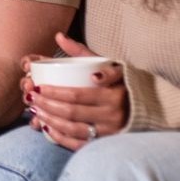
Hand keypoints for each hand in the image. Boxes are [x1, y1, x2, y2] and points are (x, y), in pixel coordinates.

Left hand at [24, 33, 126, 150]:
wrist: (148, 108)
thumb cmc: (121, 83)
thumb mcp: (107, 64)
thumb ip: (82, 52)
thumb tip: (59, 36)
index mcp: (114, 93)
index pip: (76, 95)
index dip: (54, 93)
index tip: (38, 87)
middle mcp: (113, 115)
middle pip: (71, 112)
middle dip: (46, 106)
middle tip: (31, 98)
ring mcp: (109, 132)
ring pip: (72, 129)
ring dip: (50, 120)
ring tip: (35, 111)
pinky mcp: (105, 143)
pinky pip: (78, 144)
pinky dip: (60, 137)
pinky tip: (48, 128)